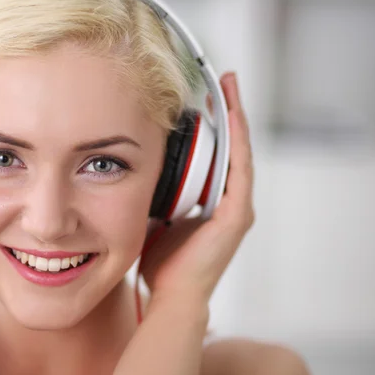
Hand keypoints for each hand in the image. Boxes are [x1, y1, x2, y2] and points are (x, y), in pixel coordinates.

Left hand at [139, 72, 254, 303]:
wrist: (172, 295)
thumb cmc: (163, 262)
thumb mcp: (155, 217)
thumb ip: (155, 194)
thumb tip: (135, 169)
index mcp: (213, 202)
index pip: (218, 153)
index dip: (216, 123)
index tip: (206, 94)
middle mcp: (230, 201)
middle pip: (232, 146)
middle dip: (229, 111)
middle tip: (224, 79)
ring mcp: (237, 207)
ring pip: (239, 151)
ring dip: (236, 117)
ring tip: (229, 84)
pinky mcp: (237, 214)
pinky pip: (238, 168)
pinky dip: (237, 140)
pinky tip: (231, 113)